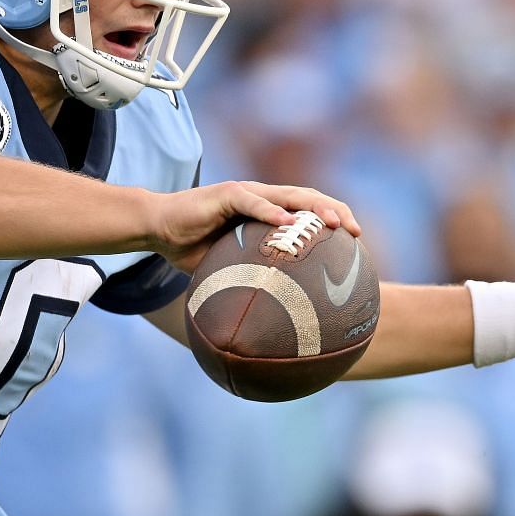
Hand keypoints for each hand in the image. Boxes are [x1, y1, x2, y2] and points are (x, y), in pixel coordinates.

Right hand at [151, 181, 359, 271]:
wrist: (158, 227)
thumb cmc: (193, 249)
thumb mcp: (230, 268)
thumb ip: (252, 281)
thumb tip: (272, 321)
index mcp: (267, 212)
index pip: (309, 211)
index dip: (334, 220)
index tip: (356, 241)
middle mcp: (262, 198)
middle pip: (308, 198)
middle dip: (335, 211)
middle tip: (356, 232)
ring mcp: (246, 194)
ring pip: (288, 195)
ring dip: (313, 208)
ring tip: (333, 223)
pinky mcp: (226, 194)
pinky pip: (252, 203)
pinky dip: (271, 211)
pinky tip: (288, 223)